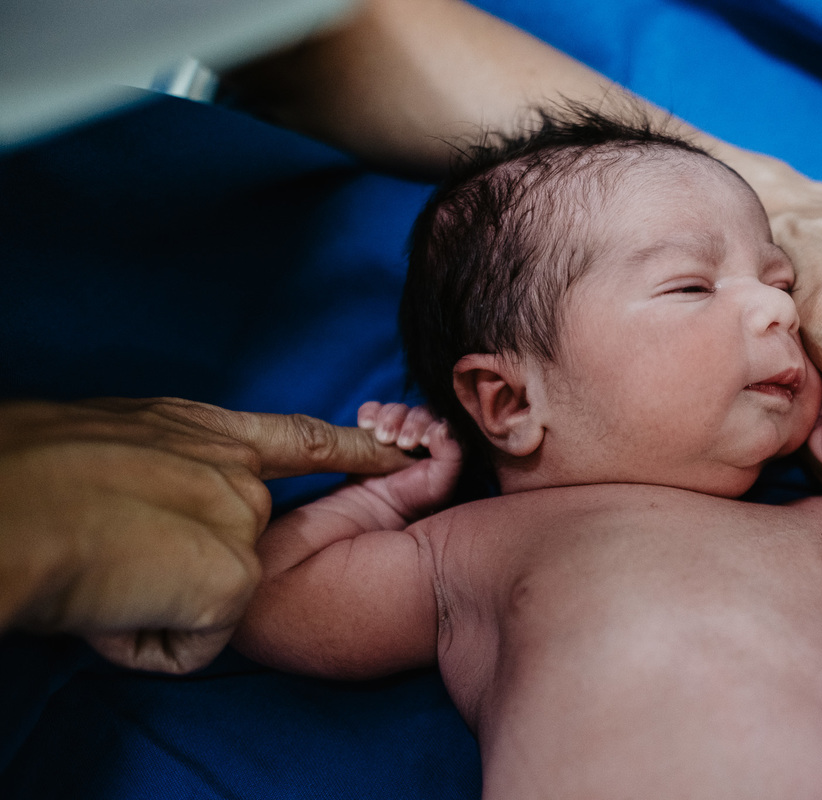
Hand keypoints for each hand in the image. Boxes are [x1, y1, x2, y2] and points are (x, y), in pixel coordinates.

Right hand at [0, 397, 416, 672]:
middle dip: (185, 568)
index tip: (400, 450)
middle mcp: (237, 473)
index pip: (301, 441)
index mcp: (204, 431)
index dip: (355, 449)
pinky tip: (105, 607)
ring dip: (151, 604)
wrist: (5, 509)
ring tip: (93, 575)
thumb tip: (162, 496)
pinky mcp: (235, 580)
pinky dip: (142, 642)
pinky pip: (191, 643)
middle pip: (243, 542)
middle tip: (109, 560)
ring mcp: (242, 524)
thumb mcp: (111, 439)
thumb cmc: (23, 473)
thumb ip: (164, 462)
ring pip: (212, 597)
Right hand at [357, 402, 462, 516]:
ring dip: (389, 418)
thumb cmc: (416, 497)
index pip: (441, 418)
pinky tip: (367, 426)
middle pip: (419, 411)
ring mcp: (397, 428)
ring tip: (384, 438)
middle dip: (411, 423)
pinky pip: (371, 410)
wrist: (380, 508)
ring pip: (396, 408)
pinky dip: (369, 413)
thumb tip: (442, 427)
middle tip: (402, 444)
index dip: (430, 425)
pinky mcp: (373, 428)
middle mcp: (421, 430)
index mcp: (442, 440)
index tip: (421, 442)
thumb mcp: (440, 483)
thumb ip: (450, 457)